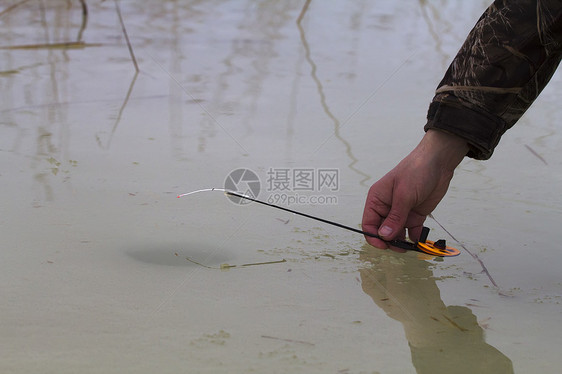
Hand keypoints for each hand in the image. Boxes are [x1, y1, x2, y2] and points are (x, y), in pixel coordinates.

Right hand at [362, 130, 468, 248]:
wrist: (438, 162)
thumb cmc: (416, 171)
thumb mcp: (404, 195)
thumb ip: (395, 217)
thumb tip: (384, 236)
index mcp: (376, 200)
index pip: (369, 223)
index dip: (374, 236)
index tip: (384, 245)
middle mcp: (387, 208)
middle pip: (382, 232)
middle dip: (389, 241)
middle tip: (400, 247)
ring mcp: (401, 212)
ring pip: (396, 234)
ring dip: (401, 242)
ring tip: (409, 246)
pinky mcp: (415, 215)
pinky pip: (412, 232)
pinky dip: (414, 239)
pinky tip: (419, 240)